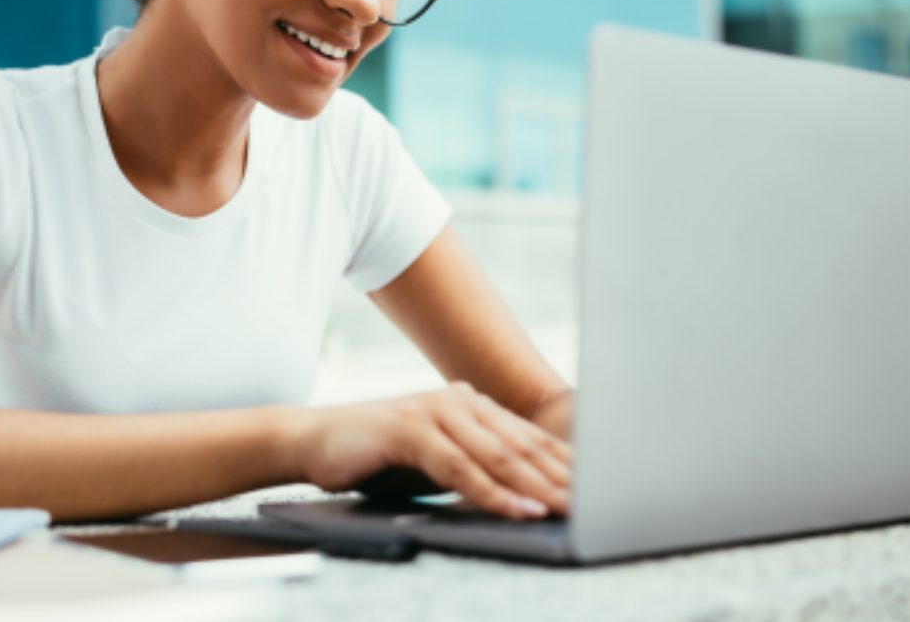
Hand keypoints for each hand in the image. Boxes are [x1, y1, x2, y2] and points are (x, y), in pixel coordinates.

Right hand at [289, 382, 571, 519]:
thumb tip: (522, 496)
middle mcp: (457, 400)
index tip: (598, 490)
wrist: (311, 440)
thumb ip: (472, 468)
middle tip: (597, 504)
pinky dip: (493, 491)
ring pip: (498, 455)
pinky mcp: (410, 428)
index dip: (564, 464)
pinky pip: (461, 467)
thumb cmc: (374, 456)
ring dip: (536, 486)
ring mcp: (433, 410)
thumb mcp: (433, 462)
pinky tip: (517, 508)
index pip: (527, 438)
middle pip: (521, 445)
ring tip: (567, 510)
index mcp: (468, 404)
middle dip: (561, 477)